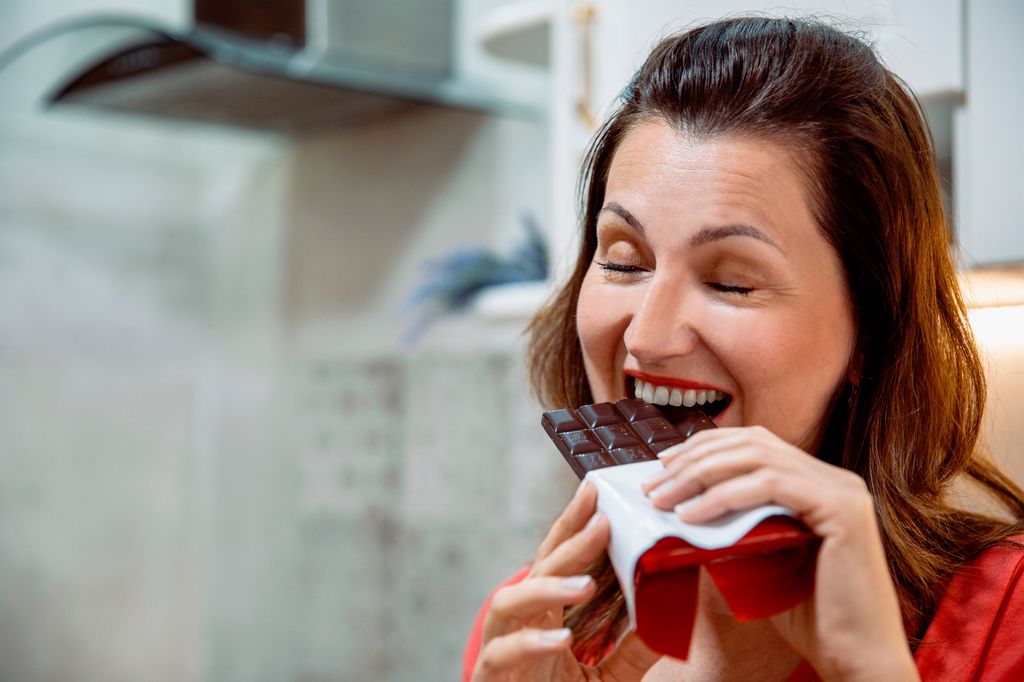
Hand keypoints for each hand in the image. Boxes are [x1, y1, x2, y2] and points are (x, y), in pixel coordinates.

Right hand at [472, 482, 659, 680]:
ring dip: (545, 586)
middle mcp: (521, 623)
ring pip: (509, 603)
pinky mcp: (492, 678)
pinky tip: (561, 639)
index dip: (574, 523)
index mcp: (547, 613)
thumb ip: (635, 643)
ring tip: (585, 582)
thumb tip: (670, 604)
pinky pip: (504, 654)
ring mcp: (502, 649)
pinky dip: (531, 644)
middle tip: (600, 520)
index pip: (559, 557)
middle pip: (536, 567)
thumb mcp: (612, 673)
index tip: (596, 490)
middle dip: (567, 540)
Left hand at [642, 426, 919, 680]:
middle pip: (752, 443)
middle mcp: (834, 478)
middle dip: (694, 458)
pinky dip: (724, 497)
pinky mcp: (843, 510)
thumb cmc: (809, 616)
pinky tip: (691, 515)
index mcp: (817, 482)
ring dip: (700, 475)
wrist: (856, 658)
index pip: (755, 442)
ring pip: (757, 457)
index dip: (706, 446)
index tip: (664, 463)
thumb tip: (680, 506)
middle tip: (653, 484)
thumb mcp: (761, 557)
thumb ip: (736, 526)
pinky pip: (770, 486)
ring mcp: (843, 490)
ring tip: (663, 499)